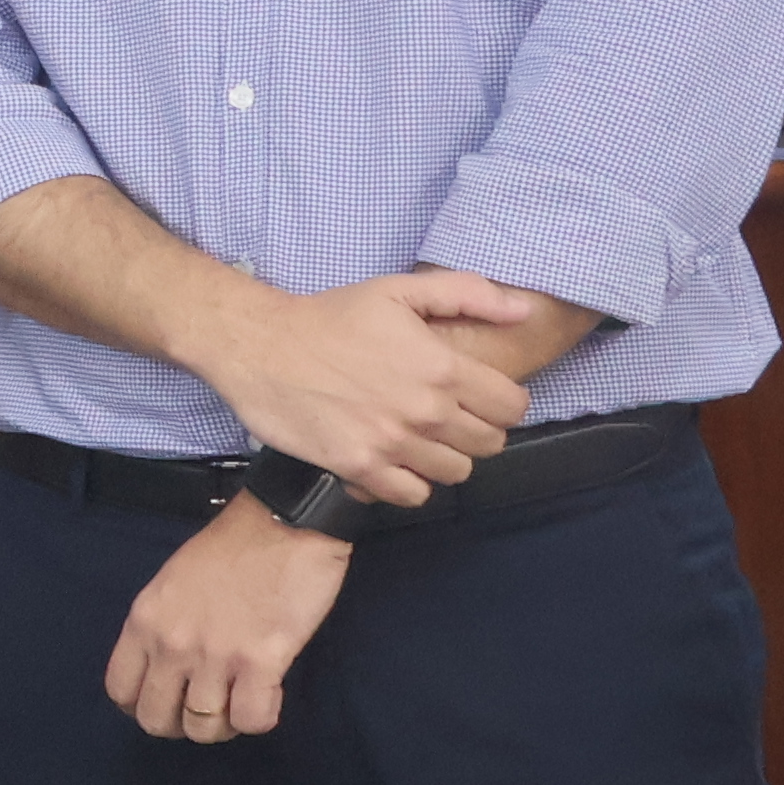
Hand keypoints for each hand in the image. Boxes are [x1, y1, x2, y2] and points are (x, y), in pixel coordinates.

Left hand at [103, 497, 352, 739]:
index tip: (170, 700)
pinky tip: (268, 694)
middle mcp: (170, 644)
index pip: (120, 690)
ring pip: (204, 728)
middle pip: (157, 720)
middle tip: (208, 707)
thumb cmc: (232, 547)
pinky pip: (252, 720)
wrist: (284, 521)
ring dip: (225, 725)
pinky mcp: (261, 661)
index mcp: (143, 621)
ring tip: (242, 699)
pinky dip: (260, 718)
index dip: (143, 705)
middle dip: (182, 724)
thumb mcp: (172, 583)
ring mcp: (214, 655)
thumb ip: (163, 626)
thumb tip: (167, 668)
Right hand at [197, 268, 530, 504]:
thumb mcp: (398, 290)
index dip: (502, 403)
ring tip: (419, 439)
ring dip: (443, 457)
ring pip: (456, 473)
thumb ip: (467, 294)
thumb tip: (524, 311)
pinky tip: (393, 460)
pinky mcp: (359, 467)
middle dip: (475, 431)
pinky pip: (412, 494)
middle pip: (488, 444)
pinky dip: (409, 482)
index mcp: (442, 367)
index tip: (479, 398)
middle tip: (446, 418)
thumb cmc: (329, 316)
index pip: (512, 407)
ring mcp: (391, 443)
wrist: (258, 344)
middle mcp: (424, 411)